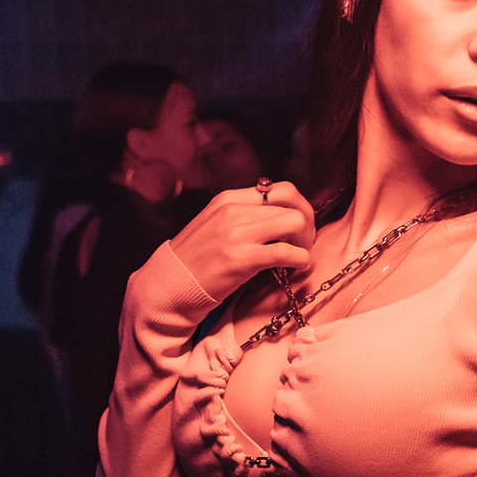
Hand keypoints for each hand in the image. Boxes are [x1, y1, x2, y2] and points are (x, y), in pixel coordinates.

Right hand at [169, 181, 315, 306]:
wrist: (168, 286)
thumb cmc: (196, 261)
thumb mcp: (216, 225)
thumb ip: (244, 216)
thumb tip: (282, 217)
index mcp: (228, 199)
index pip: (281, 189)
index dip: (301, 207)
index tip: (300, 227)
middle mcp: (232, 210)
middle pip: (292, 203)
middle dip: (307, 224)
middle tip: (304, 244)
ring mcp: (236, 234)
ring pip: (294, 223)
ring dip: (306, 242)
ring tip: (300, 257)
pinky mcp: (240, 259)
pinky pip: (287, 253)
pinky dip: (302, 260)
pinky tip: (298, 268)